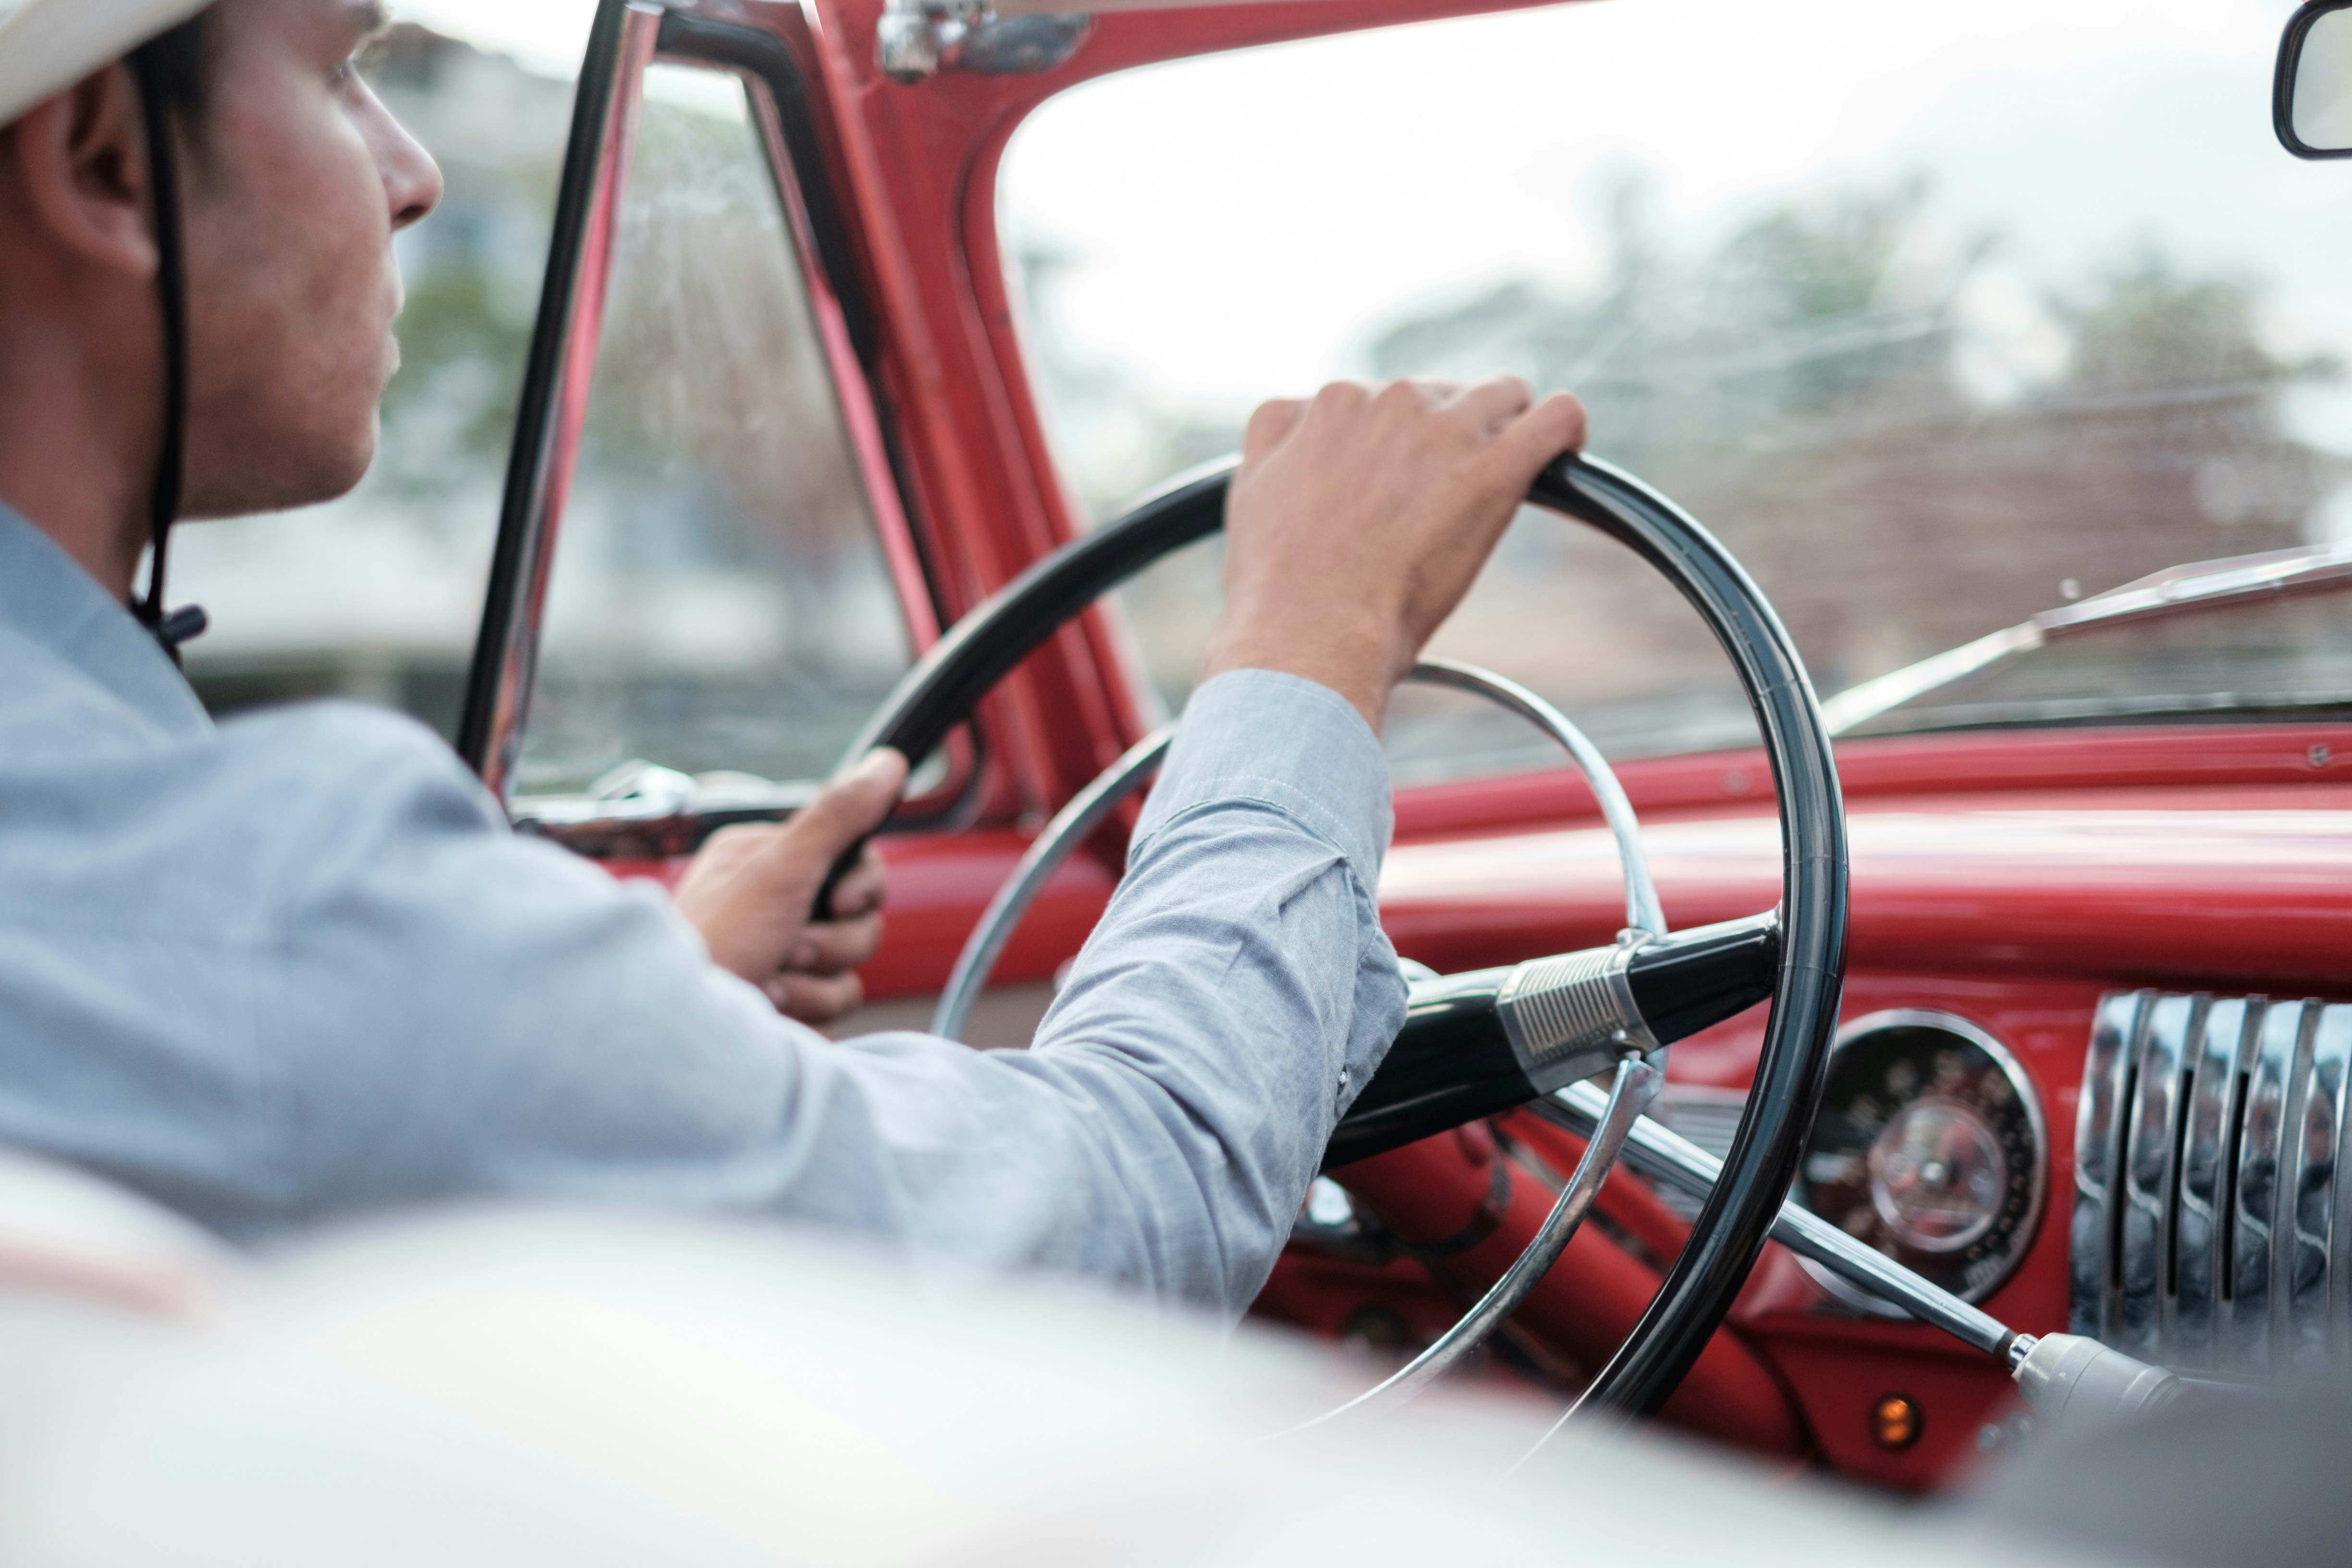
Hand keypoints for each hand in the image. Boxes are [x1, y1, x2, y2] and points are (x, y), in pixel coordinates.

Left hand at [671, 749, 908, 1023]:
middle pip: (859, 916)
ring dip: (816, 979)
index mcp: (764, 858)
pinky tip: (770, 1007)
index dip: (862, 886)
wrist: (677, 1032)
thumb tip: (887, 760)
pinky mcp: (789, 1000)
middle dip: (831, 941)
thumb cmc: (717, 943)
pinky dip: (809, 1007)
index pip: (853, 859)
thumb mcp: (780, 870)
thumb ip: (837, 817)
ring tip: (771, 981)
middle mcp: (771, 902)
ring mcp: (779, 954)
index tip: (843, 901)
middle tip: (789, 947)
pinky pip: (838, 1000)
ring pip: (850, 963)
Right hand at [1203, 376, 1586, 730]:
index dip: (1400, 442)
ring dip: (1507, 428)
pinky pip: (1557, 417)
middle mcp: (1389, 400)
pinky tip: (1562, 450)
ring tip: (1506, 474)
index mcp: (1333, 404)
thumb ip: (1279, 440)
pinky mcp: (1494, 467)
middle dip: (1450, 436)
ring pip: (1503, 394)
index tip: (1404, 482)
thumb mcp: (1251, 490)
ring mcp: (1443, 429)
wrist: (1311, 635)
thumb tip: (1300, 420)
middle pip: (1444, 395)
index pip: (1386, 397)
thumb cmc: (1280, 587)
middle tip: (1442, 499)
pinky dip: (1565, 429)